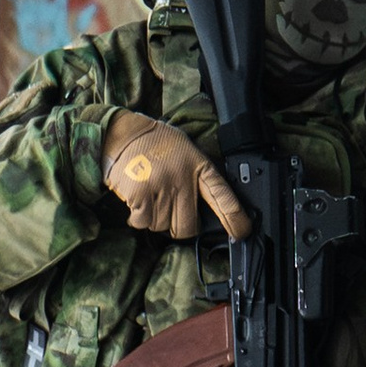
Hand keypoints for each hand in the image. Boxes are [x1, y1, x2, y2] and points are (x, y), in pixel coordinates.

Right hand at [103, 111, 248, 240]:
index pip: (222, 196)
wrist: (124, 134)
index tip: (241, 232)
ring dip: (156, 220)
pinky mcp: (140, 195)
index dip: (234, 217)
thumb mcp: (187, 152)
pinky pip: (143, 223)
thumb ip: (197, 177)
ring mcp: (161, 187)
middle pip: (189, 226)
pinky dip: (138, 219)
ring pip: (163, 227)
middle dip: (181, 227)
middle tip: (172, 213)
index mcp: (199, 166)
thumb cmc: (157, 145)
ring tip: (151, 197)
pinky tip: (138, 203)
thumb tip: (209, 209)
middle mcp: (183, 179)